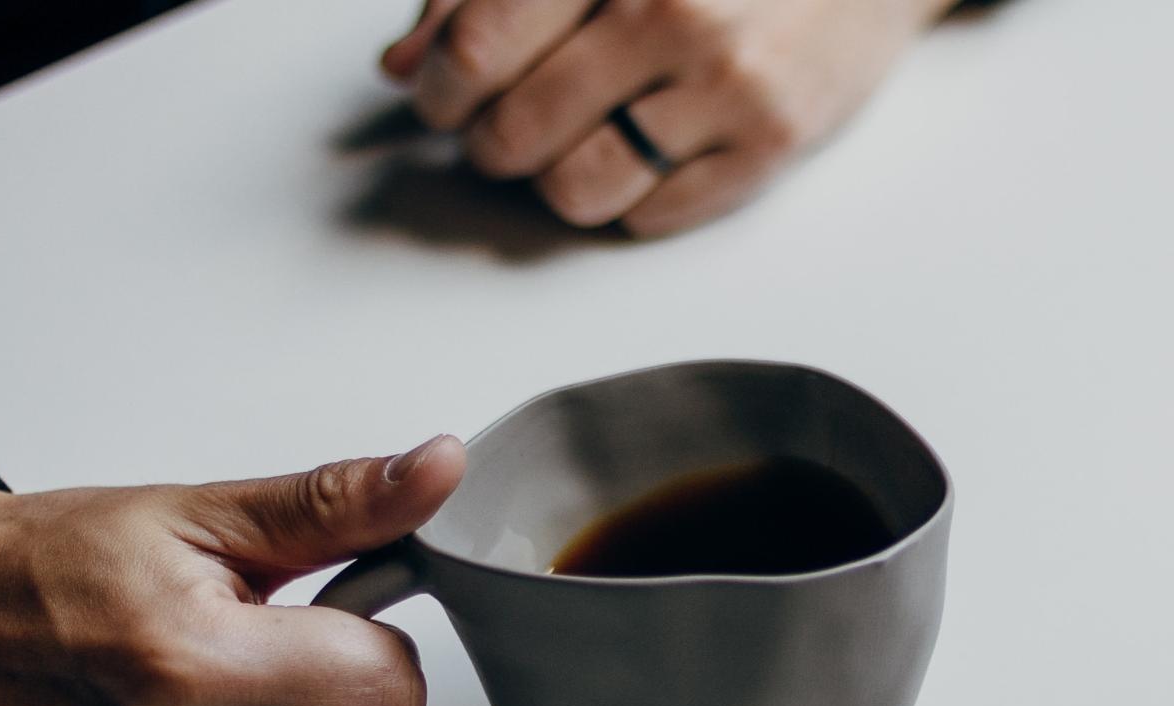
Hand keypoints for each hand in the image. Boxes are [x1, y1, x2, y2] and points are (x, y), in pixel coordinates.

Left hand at [379, 0, 953, 235]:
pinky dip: (630, 201)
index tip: (445, 97)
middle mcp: (665, 8)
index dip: (442, 89)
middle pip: (515, 132)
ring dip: (556, 184)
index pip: (477, 48)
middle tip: (507, 132)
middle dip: (494, 145)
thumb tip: (404, 65)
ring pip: (575, 190)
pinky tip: (648, 154)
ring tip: (577, 148)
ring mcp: (722, 80)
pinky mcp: (769, 142)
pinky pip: (650, 218)